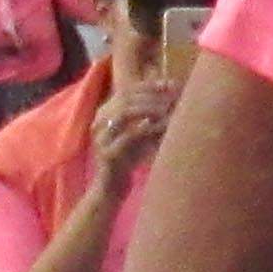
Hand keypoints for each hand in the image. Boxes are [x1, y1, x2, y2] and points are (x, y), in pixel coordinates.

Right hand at [91, 82, 176, 199]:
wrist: (112, 187)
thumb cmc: (130, 158)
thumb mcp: (141, 133)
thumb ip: (152, 116)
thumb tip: (173, 96)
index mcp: (104, 115)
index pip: (126, 91)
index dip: (148, 86)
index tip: (170, 84)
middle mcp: (99, 122)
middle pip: (125, 98)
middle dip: (151, 95)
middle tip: (171, 98)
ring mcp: (101, 137)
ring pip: (124, 113)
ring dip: (148, 108)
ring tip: (166, 111)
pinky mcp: (107, 153)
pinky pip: (128, 136)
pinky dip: (146, 128)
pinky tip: (159, 126)